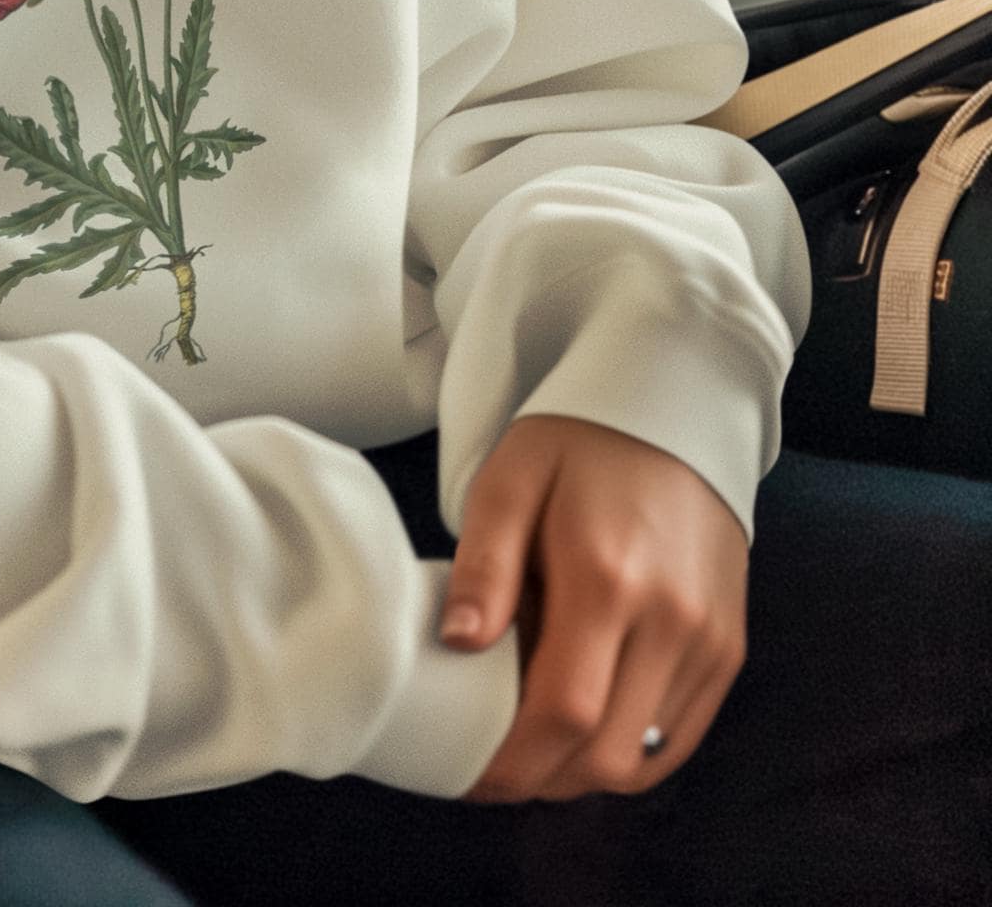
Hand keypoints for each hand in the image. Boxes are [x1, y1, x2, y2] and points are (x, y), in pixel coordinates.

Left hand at [441, 411, 748, 802]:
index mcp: (607, 578)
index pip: (562, 712)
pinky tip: (588, 729)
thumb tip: (459, 643)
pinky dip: (629, 753)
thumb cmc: (580, 443)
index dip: (513, 762)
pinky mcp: (728, 647)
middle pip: (604, 754)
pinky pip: (678, 737)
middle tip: (495, 764)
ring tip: (535, 743)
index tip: (471, 774)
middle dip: (541, 777)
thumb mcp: (511, 480)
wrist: (677, 410)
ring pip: (643, 758)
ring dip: (583, 770)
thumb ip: (485, 564)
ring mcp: (709, 639)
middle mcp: (671, 620)